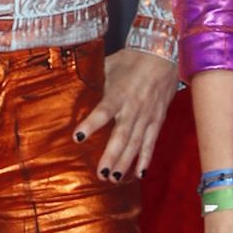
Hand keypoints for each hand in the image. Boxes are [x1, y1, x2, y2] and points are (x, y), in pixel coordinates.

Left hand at [76, 48, 178, 179]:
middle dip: (112, 156)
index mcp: (119, 93)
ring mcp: (148, 116)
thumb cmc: (132, 60)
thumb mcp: (109, 65)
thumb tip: (70, 89)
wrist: (162, 54)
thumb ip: (93, 80)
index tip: (78, 138)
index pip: (103, 111)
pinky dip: (146, 158)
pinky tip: (140, 173)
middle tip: (101, 174)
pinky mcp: (158, 120)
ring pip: (136, 143)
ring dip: (126, 162)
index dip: (91, 124)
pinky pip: (152, 142)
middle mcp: (134, 108)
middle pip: (122, 135)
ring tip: (115, 178)